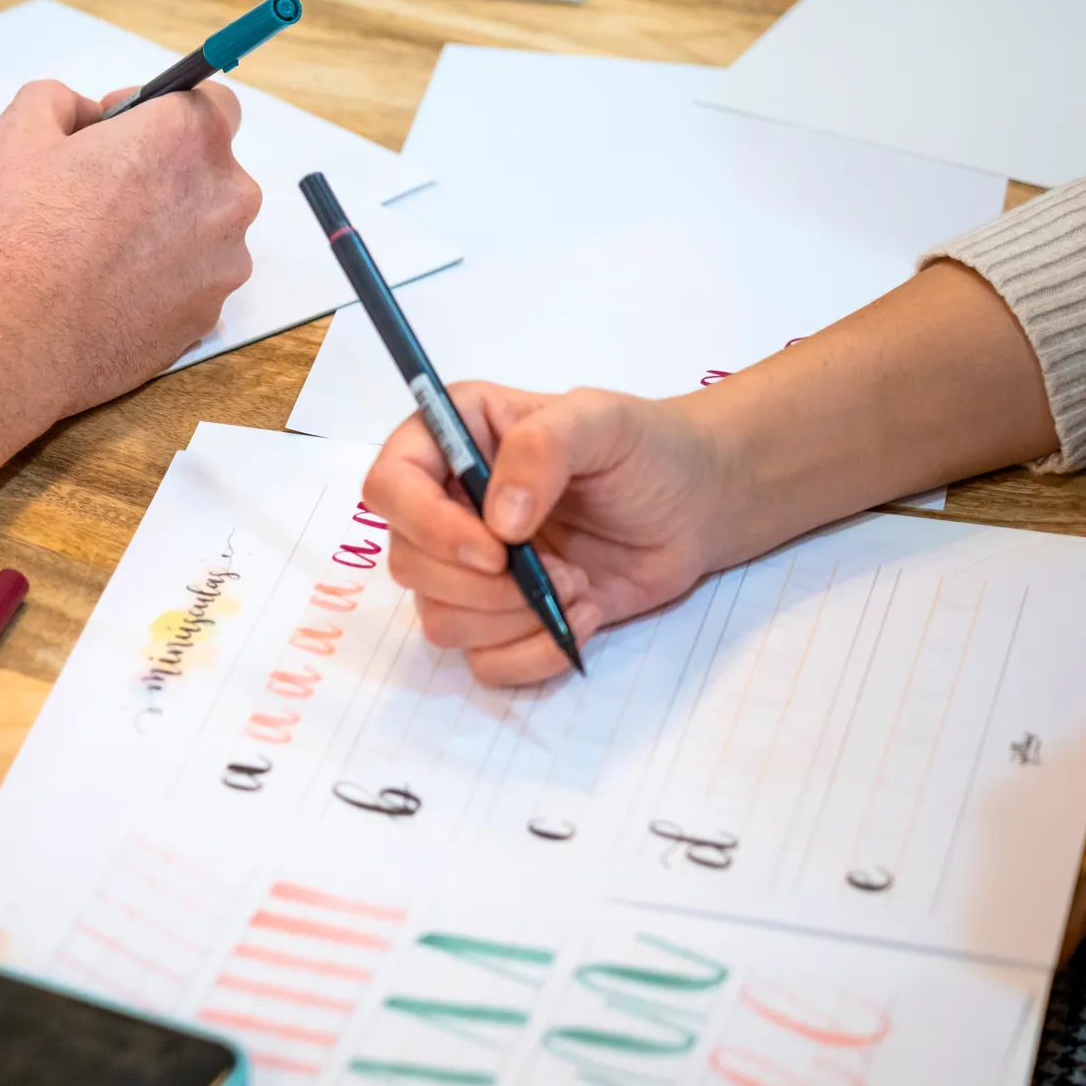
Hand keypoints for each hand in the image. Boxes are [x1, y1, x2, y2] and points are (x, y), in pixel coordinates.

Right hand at [0, 81, 258, 475]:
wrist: (15, 342)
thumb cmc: (17, 238)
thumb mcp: (16, 135)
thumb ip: (58, 100)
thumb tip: (83, 113)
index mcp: (186, 138)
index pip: (214, 103)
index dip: (163, 111)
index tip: (121, 132)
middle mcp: (224, 197)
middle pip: (208, 169)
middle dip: (162, 172)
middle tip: (99, 193)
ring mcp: (223, 263)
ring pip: (203, 228)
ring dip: (165, 228)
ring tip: (98, 249)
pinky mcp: (209, 315)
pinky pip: (193, 281)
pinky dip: (162, 279)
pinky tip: (109, 288)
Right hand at [360, 387, 730, 685]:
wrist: (696, 507)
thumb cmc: (647, 450)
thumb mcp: (602, 421)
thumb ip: (542, 449)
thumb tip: (498, 521)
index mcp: (452, 441)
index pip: (389, 486)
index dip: (427, 526)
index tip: (494, 550)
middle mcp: (447, 506)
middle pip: (408, 565)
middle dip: (482, 585)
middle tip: (556, 570)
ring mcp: (472, 569)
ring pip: (439, 621)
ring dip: (512, 619)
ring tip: (577, 587)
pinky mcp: (504, 621)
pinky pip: (483, 664)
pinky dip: (534, 653)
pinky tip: (582, 617)